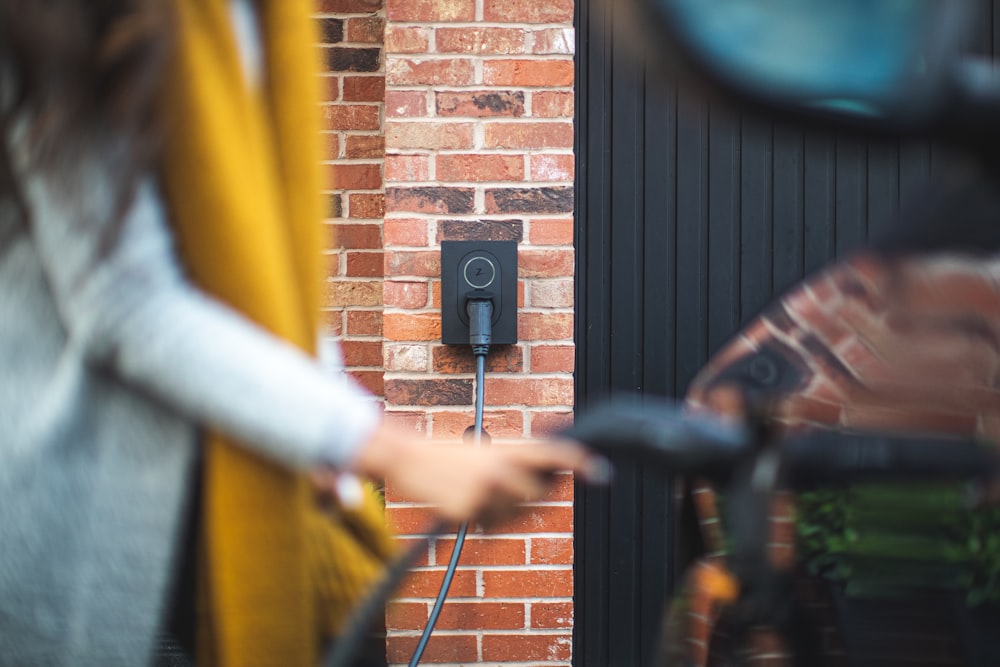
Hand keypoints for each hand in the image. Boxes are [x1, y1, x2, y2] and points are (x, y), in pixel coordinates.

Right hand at [342, 424, 608, 523]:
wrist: (409, 458)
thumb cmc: (449, 456)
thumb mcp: (486, 453)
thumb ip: (516, 464)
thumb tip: (547, 484)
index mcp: (507, 449)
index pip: (552, 452)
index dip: (580, 461)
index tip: (600, 471)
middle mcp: (500, 467)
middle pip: (538, 496)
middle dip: (526, 500)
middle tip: (500, 488)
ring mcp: (485, 489)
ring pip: (512, 515)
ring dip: (499, 512)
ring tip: (475, 492)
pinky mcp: (467, 509)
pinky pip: (487, 526)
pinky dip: (478, 520)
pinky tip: (462, 503)